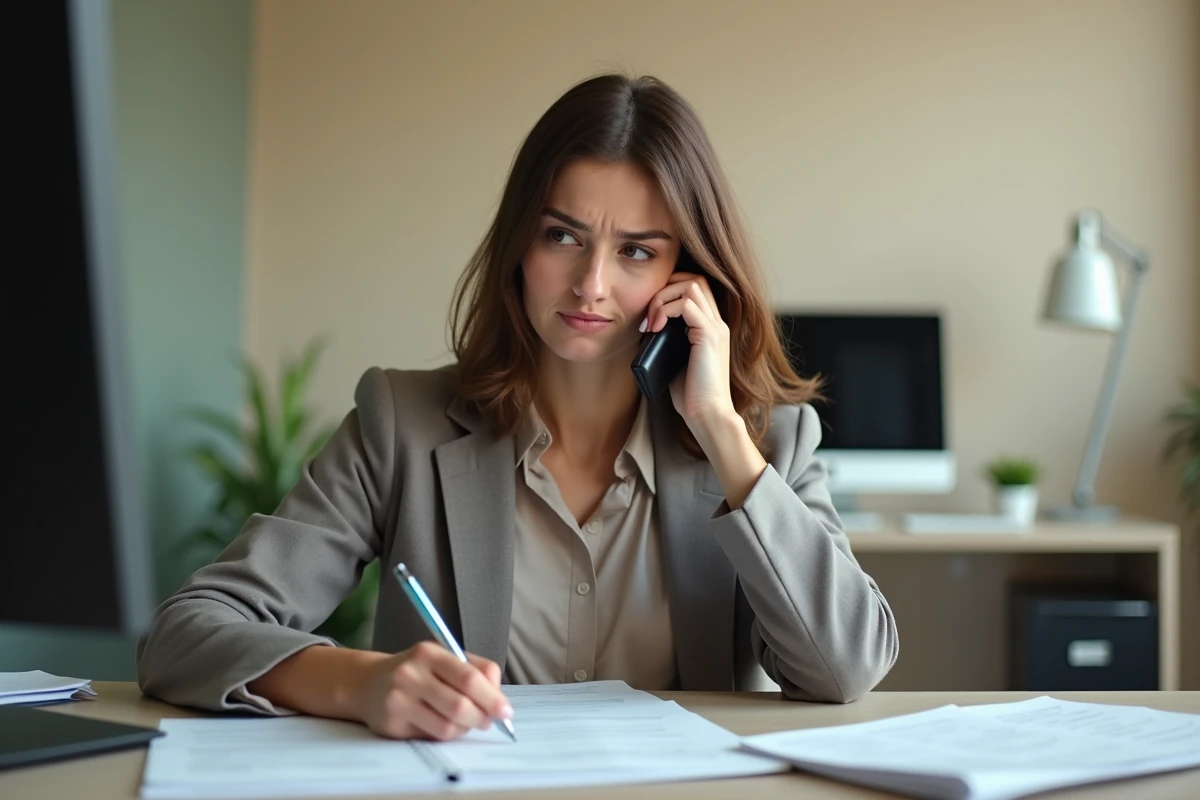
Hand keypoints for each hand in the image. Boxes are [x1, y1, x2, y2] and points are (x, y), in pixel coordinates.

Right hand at [353, 641, 511, 740]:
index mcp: (429, 653)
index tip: (505, 711)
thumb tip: (499, 697)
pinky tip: (442, 724)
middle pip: (459, 705)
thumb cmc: (417, 671)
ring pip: (447, 726)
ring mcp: (398, 700)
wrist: (368, 683)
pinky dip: (445, 735)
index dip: (492, 697)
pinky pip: (431, 736)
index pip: (468, 677)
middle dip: (481, 717)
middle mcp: (411, 674)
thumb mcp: (444, 659)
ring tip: (465, 722)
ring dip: (464, 728)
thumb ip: (476, 669)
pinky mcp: (392, 723)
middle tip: (488, 721)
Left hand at [643, 272, 734, 429]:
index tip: (650, 314)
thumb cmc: (691, 395)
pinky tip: (655, 328)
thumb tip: (646, 327)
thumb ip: (667, 340)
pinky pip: (687, 304)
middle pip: (694, 278)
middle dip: (665, 287)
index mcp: (710, 327)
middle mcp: (717, 323)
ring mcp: (716, 327)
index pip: (694, 287)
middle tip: (648, 313)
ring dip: (663, 297)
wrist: (708, 415)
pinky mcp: (710, 336)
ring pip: (691, 285)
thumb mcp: (674, 360)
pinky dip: (666, 309)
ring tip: (651, 322)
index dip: (669, 290)